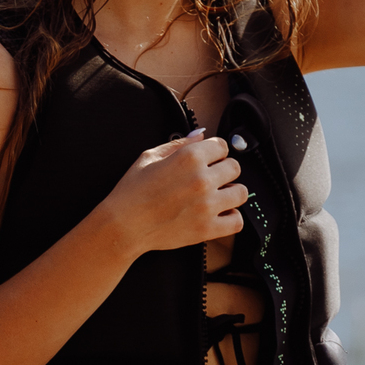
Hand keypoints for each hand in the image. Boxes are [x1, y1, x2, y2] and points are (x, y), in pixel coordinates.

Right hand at [98, 129, 246, 255]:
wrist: (123, 225)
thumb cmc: (131, 192)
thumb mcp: (149, 157)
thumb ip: (179, 144)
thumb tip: (200, 135)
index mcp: (189, 158)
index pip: (223, 146)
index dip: (214, 152)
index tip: (208, 159)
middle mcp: (202, 180)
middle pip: (235, 167)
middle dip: (223, 170)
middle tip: (209, 178)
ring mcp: (207, 206)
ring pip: (241, 193)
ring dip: (230, 192)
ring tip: (215, 196)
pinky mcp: (208, 229)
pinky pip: (237, 221)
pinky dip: (230, 217)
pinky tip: (217, 214)